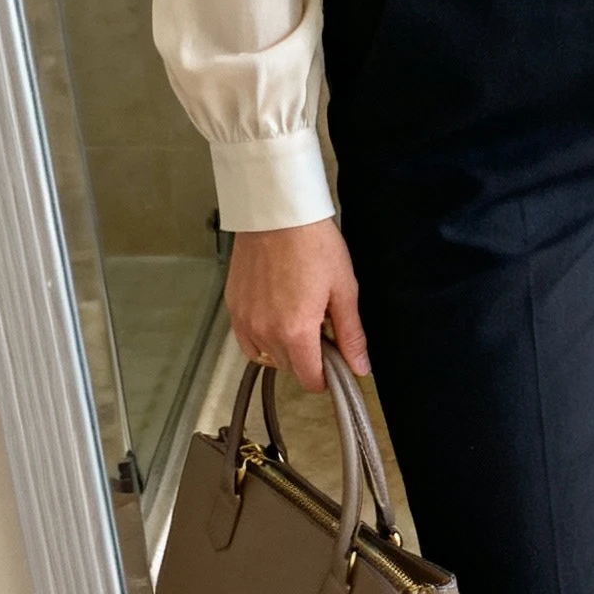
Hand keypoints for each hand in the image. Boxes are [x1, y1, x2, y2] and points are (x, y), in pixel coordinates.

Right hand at [225, 217, 368, 393]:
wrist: (278, 213)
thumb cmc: (314, 245)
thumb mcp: (344, 290)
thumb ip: (350, 334)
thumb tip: (359, 368)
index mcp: (296, 332)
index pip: (310, 379)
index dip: (326, 376)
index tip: (334, 360)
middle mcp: (266, 332)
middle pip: (289, 368)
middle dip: (307, 357)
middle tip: (319, 327)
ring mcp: (245, 320)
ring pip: (267, 356)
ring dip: (284, 348)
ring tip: (296, 317)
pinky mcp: (233, 307)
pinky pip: (246, 340)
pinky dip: (261, 338)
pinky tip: (275, 317)